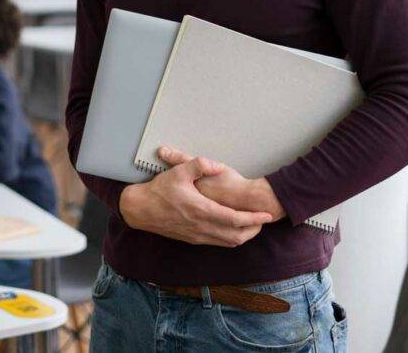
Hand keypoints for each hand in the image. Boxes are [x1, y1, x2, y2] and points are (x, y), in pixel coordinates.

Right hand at [118, 148, 273, 246]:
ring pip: (228, 242)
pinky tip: (232, 230)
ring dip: (243, 236)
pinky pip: (218, 243)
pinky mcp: (192, 239)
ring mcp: (197, 235)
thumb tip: (215, 164)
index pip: (235, 219)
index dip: (253, 218)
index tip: (267, 215)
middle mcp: (201, 227)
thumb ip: (199, 165)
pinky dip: (230, 239)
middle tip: (263, 221)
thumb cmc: (159, 190)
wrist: (140, 210)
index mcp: (201, 210)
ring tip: (252, 226)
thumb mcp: (178, 172)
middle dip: (253, 229)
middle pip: (236, 235)